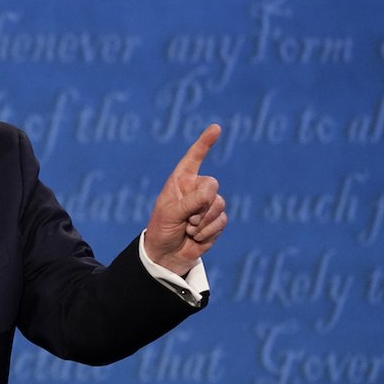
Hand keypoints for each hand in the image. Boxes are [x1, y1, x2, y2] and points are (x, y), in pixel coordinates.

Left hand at [144, 124, 227, 275]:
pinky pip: (222, 221)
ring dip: (202, 222)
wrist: (167, 255)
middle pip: (212, 185)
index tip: (216, 128)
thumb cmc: (162, 230)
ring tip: (188, 229)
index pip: (193, 159)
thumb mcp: (170, 214)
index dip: (204, 143)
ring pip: (219, 205)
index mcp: (180, 181)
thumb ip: (190, 202)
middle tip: (186, 218)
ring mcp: (207, 205)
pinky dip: (207, 232)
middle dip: (201, 204)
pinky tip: (195, 237)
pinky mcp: (216, 221)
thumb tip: (212, 194)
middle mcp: (195, 190)